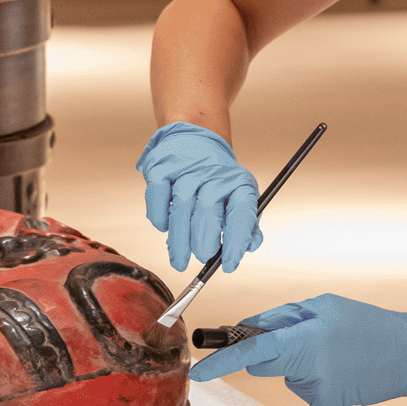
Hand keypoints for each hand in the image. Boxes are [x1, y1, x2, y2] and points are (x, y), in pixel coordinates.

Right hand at [136, 121, 262, 271]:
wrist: (195, 141)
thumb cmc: (218, 180)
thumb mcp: (239, 198)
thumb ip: (246, 225)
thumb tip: (249, 246)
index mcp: (239, 182)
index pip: (241, 214)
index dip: (235, 242)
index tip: (229, 264)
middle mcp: (214, 173)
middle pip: (207, 213)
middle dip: (203, 244)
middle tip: (201, 257)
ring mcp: (186, 168)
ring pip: (180, 209)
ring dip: (179, 240)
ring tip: (180, 258)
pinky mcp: (161, 166)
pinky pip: (158, 198)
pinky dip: (159, 219)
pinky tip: (166, 227)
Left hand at [189, 294, 406, 405]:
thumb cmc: (369, 324)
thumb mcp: (324, 306)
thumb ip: (283, 318)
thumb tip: (250, 330)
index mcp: (307, 341)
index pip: (254, 352)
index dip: (223, 361)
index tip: (200, 370)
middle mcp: (310, 371)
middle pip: (265, 364)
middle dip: (271, 351)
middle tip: (301, 334)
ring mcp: (318, 393)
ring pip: (287, 374)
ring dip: (299, 361)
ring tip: (335, 349)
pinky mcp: (327, 404)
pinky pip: (304, 385)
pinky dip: (315, 374)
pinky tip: (341, 365)